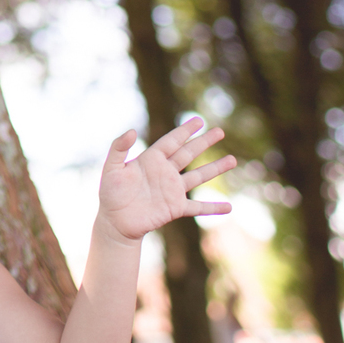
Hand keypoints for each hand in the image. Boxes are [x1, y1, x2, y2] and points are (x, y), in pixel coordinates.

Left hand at [97, 119, 235, 242]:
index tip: (199, 120)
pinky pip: (198, 207)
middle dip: (204, 142)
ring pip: (198, 176)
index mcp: (151, 160)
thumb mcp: (111, 168)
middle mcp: (165, 172)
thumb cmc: (111, 193)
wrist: (115, 222)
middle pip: (189, 153)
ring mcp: (172, 190)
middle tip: (220, 131)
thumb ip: (119, 148)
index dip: (185, 130)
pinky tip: (228, 207)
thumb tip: (131, 131)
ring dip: (215, 169)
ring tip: (232, 160)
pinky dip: (213, 207)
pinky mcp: (175, 208)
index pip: (172, 141)